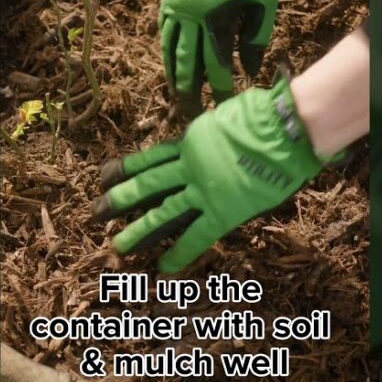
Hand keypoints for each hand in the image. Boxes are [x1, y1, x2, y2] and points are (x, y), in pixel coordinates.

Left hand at [91, 77, 323, 272]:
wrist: (284, 128)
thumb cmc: (266, 113)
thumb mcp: (228, 114)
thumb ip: (214, 128)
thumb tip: (214, 130)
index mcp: (191, 140)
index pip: (153, 158)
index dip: (128, 168)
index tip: (106, 176)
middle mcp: (190, 165)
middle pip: (148, 184)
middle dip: (121, 199)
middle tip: (97, 212)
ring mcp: (203, 189)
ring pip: (163, 212)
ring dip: (139, 230)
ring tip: (117, 245)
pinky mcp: (222, 210)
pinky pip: (196, 236)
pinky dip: (180, 254)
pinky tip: (164, 268)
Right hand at [160, 0, 280, 114]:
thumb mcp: (264, 4)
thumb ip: (255, 39)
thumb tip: (247, 72)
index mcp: (217, 18)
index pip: (216, 65)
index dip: (220, 89)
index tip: (223, 106)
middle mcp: (192, 16)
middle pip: (187, 64)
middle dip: (190, 91)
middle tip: (192, 112)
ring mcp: (177, 7)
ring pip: (170, 50)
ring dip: (173, 75)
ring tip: (176, 94)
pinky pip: (164, 32)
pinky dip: (167, 50)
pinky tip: (171, 64)